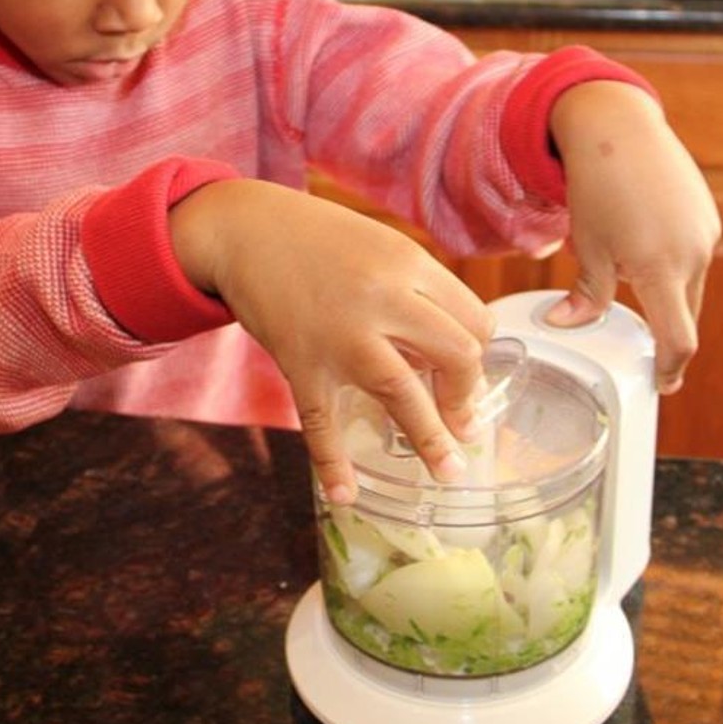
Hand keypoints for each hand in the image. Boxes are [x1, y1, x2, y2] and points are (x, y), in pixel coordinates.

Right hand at [170, 179, 491, 503]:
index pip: (473, 318)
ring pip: (401, 392)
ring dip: (430, 439)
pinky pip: (321, 422)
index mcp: (408, 262)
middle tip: (466, 424)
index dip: (479, 351)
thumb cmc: (316, 237)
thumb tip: (447, 348)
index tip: (468, 373)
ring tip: (449, 471)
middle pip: (455, 353)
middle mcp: (382, 297)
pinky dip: (332, 462)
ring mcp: (340, 333)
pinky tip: (346, 494)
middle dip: (467, 395)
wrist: (243, 229)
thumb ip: (415, 289)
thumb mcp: (380, 245)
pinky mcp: (300, 361)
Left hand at [546, 81, 721, 392]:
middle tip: (649, 352)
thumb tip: (566, 325)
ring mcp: (705, 232)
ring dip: (667, 293)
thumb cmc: (597, 186)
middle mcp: (694, 253)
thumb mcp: (588, 246)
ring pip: (690, 283)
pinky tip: (646, 245)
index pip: (679, 339)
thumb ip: (586, 295)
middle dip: (667, 333)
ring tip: (632, 276)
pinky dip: (673, 263)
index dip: (670, 368)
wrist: (618, 127)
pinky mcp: (708, 213)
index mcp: (662, 269)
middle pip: (686, 314)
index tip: (662, 382)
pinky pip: (693, 254)